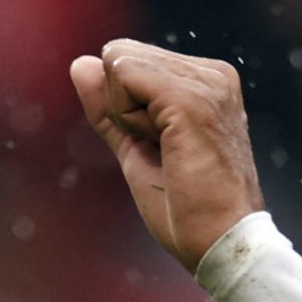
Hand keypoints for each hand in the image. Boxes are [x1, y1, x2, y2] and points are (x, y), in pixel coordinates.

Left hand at [70, 39, 265, 272]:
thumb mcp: (137, 148)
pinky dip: (126, 118)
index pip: (129, 63)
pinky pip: (123, 75)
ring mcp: (206, 81)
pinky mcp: (192, 97)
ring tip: (170, 154)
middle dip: (124, 111)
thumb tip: (80, 63)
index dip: (126, 112)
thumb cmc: (186, 210)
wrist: (222, 244)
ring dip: (127, 118)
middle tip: (165, 155)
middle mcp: (212, 73)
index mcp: (206, 81)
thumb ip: (109, 108)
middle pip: (121, 57)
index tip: (165, 151)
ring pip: (120, 64)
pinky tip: (164, 149)